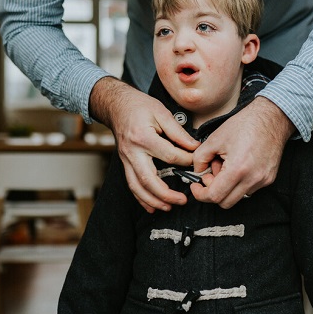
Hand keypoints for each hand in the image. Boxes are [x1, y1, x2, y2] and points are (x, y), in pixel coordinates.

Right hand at [90, 77, 199, 211]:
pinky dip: (141, 198)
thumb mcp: (161, 112)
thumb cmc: (139, 106)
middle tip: (182, 200)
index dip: (185, 160)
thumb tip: (194, 147)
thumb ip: (178, 132)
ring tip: (168, 207)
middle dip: (166, 194)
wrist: (116, 106)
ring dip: (153, 201)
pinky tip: (152, 207)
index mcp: (143, 137)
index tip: (196, 162)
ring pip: (137, 187)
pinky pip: (132, 185)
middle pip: (149, 179)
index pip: (169, 156)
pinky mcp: (125, 164)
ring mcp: (126, 160)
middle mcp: (132, 152)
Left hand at [190, 97, 294, 207]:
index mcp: (238, 169)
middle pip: (225, 202)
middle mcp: (253, 179)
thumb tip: (197, 172)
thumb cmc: (245, 124)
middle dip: (213, 191)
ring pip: (237, 197)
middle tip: (211, 173)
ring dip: (227, 187)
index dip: (201, 194)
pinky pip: (248, 189)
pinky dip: (239, 182)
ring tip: (226, 165)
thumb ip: (200, 158)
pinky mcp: (269, 179)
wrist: (271, 118)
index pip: (215, 196)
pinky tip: (238, 165)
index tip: (196, 186)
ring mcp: (263, 180)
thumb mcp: (215, 138)